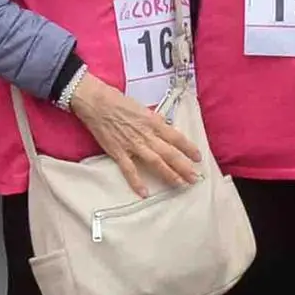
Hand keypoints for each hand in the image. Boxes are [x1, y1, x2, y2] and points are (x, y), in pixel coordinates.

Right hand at [65, 71, 200, 195]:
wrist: (96, 102)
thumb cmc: (118, 101)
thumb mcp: (142, 108)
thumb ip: (154, 120)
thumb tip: (165, 128)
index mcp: (153, 122)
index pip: (176, 137)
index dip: (189, 148)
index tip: (198, 157)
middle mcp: (146, 135)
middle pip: (169, 153)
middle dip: (184, 166)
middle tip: (194, 178)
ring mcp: (132, 145)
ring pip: (155, 162)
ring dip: (169, 174)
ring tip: (179, 184)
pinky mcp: (118, 152)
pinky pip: (130, 170)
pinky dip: (137, 182)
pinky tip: (145, 193)